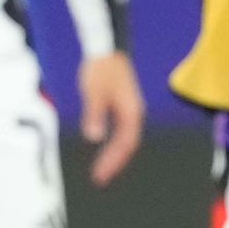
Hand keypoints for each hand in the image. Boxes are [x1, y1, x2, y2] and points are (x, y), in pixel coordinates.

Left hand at [77, 49, 143, 186]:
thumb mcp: (94, 92)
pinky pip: (121, 131)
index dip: (113, 161)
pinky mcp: (123, 106)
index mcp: (131, 112)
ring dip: (114, 155)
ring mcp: (130, 109)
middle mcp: (134, 113)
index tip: (100, 175)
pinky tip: (103, 149)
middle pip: (127, 145)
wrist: (106, 48)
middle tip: (99, 179)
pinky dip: (113, 144)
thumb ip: (94, 115)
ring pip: (125, 139)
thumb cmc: (100, 69)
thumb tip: (94, 137)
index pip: (125, 144)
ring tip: (101, 170)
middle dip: (114, 163)